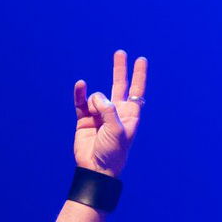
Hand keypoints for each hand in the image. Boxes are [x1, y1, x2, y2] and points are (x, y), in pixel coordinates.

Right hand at [73, 50, 146, 177]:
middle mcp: (115, 112)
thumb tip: (97, 97)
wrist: (95, 169)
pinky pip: (81, 102)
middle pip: (119, 86)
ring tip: (94, 118)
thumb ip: (109, 111)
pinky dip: (80, 93)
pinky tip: (81, 85)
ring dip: (95, 103)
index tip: (141, 60)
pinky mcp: (84, 119)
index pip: (136, 91)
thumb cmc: (112, 153)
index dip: (139, 76)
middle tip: (120, 53)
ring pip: (97, 97)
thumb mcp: (117, 131)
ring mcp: (99, 114)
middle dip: (120, 70)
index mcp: (129, 115)